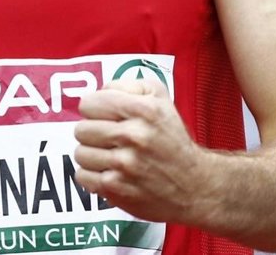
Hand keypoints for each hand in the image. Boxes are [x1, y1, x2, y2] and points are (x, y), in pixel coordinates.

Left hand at [73, 77, 203, 221]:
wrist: (196, 185)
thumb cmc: (172, 138)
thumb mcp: (158, 97)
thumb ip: (124, 85)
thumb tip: (98, 92)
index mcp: (143, 110)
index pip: (88, 104)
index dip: (95, 110)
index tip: (105, 117)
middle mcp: (134, 136)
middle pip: (81, 130)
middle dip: (93, 133)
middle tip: (110, 139)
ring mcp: (125, 165)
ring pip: (79, 154)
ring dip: (92, 156)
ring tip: (111, 157)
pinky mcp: (117, 189)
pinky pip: (83, 177)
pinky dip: (93, 176)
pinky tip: (111, 173)